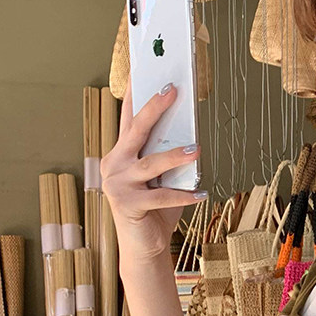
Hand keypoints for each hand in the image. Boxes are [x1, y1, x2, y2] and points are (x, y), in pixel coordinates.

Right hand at [101, 84, 203, 265]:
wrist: (144, 248)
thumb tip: (190, 135)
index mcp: (120, 154)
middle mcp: (114, 165)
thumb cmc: (156, 209)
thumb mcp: (162, 178)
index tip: (142, 67)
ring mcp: (117, 185)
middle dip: (155, 107)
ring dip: (175, 155)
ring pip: (150, 163)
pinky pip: (161, 196)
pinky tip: (201, 193)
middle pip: (136, 130)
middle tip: (173, 89)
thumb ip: (167, 158)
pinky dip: (183, 196)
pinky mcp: (127, 205)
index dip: (135, 93)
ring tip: (195, 149)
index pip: (127, 117)